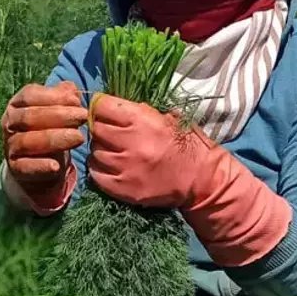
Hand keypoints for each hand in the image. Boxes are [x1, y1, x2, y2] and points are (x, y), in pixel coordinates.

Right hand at [1, 81, 88, 199]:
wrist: (40, 164)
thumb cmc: (49, 129)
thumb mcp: (56, 110)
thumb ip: (63, 97)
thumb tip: (72, 90)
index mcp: (17, 104)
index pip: (29, 95)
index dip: (53, 96)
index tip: (76, 100)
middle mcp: (10, 123)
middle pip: (29, 117)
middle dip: (58, 115)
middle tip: (83, 116)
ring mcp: (11, 146)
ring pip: (27, 141)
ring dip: (54, 139)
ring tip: (79, 137)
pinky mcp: (15, 168)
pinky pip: (25, 167)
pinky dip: (40, 166)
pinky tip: (56, 166)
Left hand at [87, 95, 213, 209]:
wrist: (202, 179)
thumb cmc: (186, 145)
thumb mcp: (167, 118)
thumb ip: (138, 110)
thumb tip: (111, 106)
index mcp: (143, 121)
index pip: (102, 106)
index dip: (101, 106)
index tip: (105, 109)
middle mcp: (132, 144)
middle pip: (96, 129)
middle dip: (101, 127)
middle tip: (110, 131)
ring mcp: (126, 169)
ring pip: (95, 152)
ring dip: (101, 149)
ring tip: (114, 150)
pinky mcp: (124, 190)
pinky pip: (97, 175)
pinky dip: (100, 169)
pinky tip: (111, 166)